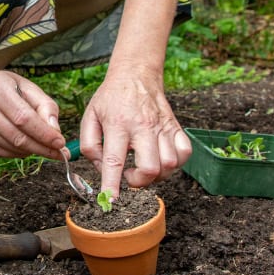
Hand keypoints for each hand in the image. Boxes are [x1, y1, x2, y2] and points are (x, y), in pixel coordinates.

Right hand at [0, 68, 65, 158]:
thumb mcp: (29, 87)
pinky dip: (20, 153)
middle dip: (41, 147)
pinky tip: (28, 146)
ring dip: (32, 151)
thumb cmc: (9, 88)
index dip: (43, 133)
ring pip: (10, 147)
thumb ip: (46, 106)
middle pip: (16, 135)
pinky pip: (3, 153)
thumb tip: (55, 131)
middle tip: (59, 153)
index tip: (60, 142)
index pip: (23, 116)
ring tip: (44, 146)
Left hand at [79, 63, 190, 198]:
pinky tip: (161, 158)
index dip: (112, 184)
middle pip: (150, 168)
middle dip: (139, 182)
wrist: (135, 74)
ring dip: (157, 175)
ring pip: (170, 164)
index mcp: (117, 124)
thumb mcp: (89, 116)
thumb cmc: (110, 98)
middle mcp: (143, 127)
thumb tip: (99, 168)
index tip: (110, 200)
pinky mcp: (176, 126)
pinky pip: (185, 153)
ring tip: (143, 166)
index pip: (114, 160)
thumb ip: (88, 145)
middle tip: (128, 176)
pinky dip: (176, 163)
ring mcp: (162, 127)